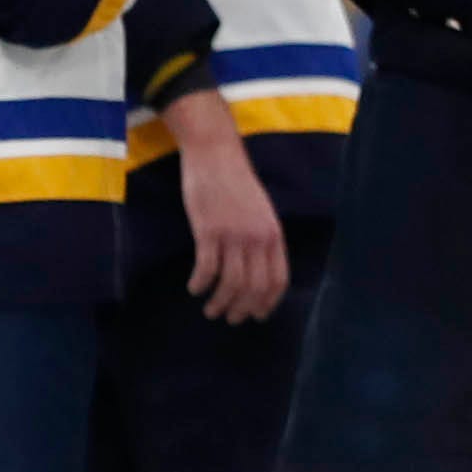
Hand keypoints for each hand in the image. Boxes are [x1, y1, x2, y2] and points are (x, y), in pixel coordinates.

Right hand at [165, 86, 291, 323]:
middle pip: (254, 287)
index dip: (267, 303)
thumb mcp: (260, 210)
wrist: (215, 153)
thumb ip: (262, 238)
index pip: (278, 280)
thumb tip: (257, 269)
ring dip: (220, 302)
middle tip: (229, 318)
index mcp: (274, 234)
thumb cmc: (235, 181)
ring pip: (230, 283)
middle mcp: (257, 238)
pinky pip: (206, 268)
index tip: (256, 315)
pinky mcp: (208, 230)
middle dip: (242, 309)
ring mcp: (233, 235)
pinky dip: (200, 284)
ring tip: (210, 310)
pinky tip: (194, 288)